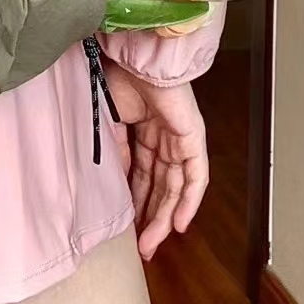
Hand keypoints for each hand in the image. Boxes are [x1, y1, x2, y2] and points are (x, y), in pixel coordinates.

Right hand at [102, 60, 208, 261]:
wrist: (134, 56)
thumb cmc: (117, 78)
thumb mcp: (109, 122)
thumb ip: (116, 152)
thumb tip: (118, 183)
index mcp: (144, 130)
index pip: (142, 174)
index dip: (134, 200)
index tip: (125, 227)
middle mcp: (164, 138)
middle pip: (160, 185)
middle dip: (150, 216)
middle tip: (142, 247)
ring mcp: (180, 139)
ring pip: (175, 187)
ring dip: (164, 216)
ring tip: (152, 244)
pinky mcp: (193, 138)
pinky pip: (194, 176)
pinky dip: (188, 201)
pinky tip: (178, 224)